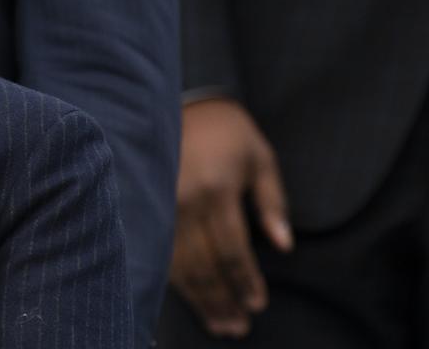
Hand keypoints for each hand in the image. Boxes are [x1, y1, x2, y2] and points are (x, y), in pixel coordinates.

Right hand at [169, 98, 292, 337]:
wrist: (175, 101)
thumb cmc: (225, 129)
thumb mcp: (260, 157)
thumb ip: (273, 202)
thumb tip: (284, 246)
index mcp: (217, 189)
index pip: (233, 250)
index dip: (245, 282)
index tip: (256, 305)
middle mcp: (185, 201)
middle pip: (205, 265)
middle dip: (223, 300)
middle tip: (237, 327)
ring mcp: (159, 204)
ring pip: (180, 265)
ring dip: (200, 299)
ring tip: (218, 323)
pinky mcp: (144, 205)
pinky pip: (159, 251)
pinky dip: (175, 280)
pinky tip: (187, 298)